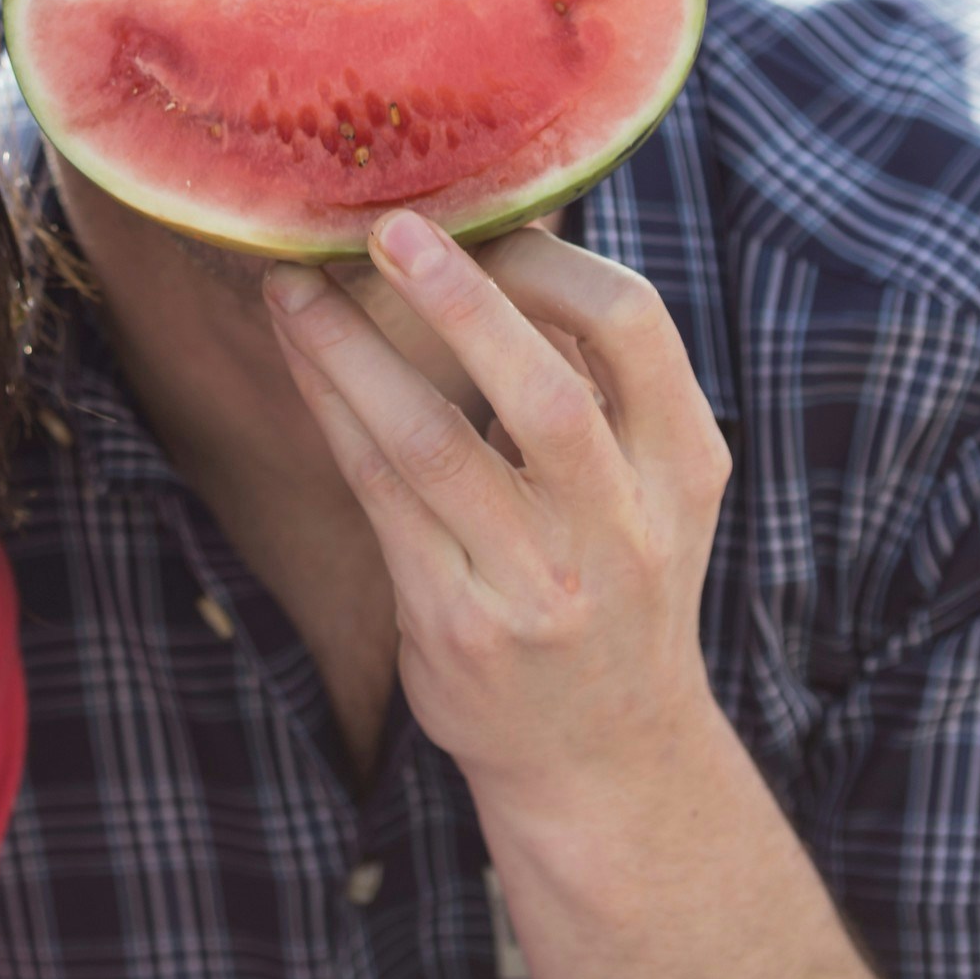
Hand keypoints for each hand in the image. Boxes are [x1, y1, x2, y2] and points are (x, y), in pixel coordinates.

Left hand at [263, 213, 732, 807]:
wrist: (603, 758)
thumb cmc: (608, 580)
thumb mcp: (650, 487)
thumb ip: (595, 380)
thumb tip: (504, 228)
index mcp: (685, 469)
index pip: (636, 330)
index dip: (551, 262)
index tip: (478, 220)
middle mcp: (623, 529)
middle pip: (545, 393)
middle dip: (461, 300)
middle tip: (386, 226)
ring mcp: (539, 585)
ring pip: (433, 445)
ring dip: (352, 353)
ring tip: (294, 285)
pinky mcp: (458, 624)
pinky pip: (379, 496)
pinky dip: (332, 412)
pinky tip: (299, 357)